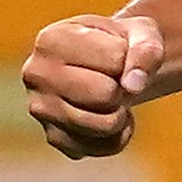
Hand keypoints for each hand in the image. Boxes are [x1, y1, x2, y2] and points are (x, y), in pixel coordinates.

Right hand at [25, 11, 162, 158]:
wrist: (106, 64)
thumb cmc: (121, 45)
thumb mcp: (141, 34)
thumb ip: (145, 51)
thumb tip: (133, 87)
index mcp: (51, 40)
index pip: (115, 59)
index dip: (129, 58)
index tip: (116, 52)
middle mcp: (36, 75)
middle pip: (105, 94)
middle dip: (123, 89)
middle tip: (114, 78)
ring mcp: (41, 109)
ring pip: (105, 125)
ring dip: (122, 113)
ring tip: (112, 97)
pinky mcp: (54, 137)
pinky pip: (103, 147)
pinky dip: (118, 135)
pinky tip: (109, 115)